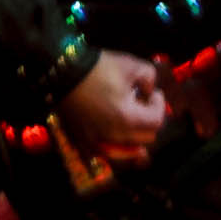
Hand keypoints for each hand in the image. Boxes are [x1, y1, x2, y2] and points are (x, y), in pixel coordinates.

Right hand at [58, 51, 168, 166]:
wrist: (61, 69)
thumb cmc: (97, 67)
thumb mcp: (130, 64)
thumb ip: (149, 77)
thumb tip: (148, 91)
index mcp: (128, 118)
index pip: (157, 121)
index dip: (159, 105)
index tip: (153, 92)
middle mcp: (114, 135)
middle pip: (145, 138)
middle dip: (149, 121)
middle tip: (142, 106)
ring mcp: (96, 141)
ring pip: (126, 153)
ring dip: (134, 142)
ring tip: (131, 128)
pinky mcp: (81, 141)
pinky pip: (101, 155)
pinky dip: (110, 151)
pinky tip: (112, 144)